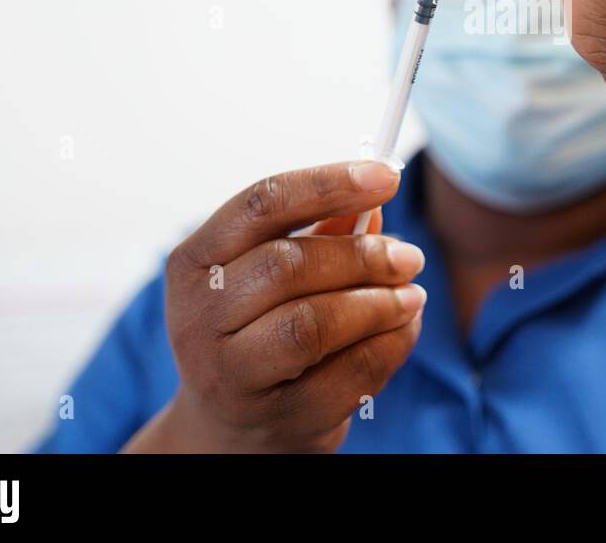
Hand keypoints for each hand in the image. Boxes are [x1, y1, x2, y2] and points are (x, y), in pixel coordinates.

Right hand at [124, 161, 424, 452]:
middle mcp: (199, 318)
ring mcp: (232, 375)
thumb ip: (321, 235)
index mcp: (194, 262)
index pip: (261, 204)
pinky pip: (349, 374)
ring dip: (378, 303)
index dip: (329, 184)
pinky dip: (390, 345)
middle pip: (289, 264)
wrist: (231, 430)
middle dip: (363, 254)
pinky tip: (403, 329)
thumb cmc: (256, 333)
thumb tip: (374, 203)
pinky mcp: (278, 419)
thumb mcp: (272, 277)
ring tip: (411, 296)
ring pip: (314, 322)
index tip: (388, 176)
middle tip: (409, 256)